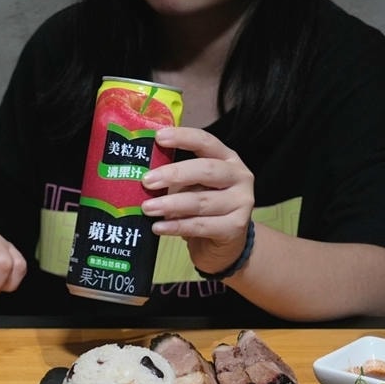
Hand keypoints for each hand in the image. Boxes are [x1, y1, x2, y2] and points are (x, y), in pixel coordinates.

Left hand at [140, 127, 254, 275]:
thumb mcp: (192, 188)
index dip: (183, 137)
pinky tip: (158, 227)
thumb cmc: (204, 210)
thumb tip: (143, 175)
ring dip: (170, 204)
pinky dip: (176, 226)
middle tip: (146, 181)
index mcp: (227, 159)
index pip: (206, 142)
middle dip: (173, 174)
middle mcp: (239, 177)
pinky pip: (200, 226)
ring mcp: (241, 202)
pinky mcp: (235, 227)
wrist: (225, 245)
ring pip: (201, 201)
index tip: (159, 138)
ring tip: (147, 208)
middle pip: (205, 170)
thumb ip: (176, 179)